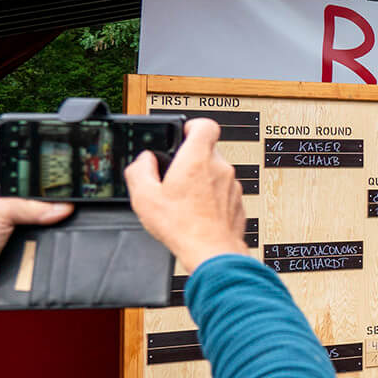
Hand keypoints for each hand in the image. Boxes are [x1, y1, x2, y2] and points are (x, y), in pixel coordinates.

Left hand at [0, 186, 73, 307]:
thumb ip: (29, 206)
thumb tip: (62, 208)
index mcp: (5, 198)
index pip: (36, 190)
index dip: (51, 192)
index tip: (67, 196)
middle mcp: (14, 216)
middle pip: (48, 211)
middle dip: (55, 215)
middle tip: (61, 216)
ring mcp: (22, 237)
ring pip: (51, 232)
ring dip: (51, 236)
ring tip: (49, 234)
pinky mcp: (28, 256)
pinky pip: (48, 252)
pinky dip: (50, 253)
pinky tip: (45, 250)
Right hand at [124, 118, 249, 270]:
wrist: (212, 252)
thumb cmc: (182, 226)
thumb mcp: (144, 197)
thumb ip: (140, 170)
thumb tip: (144, 160)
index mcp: (197, 159)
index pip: (205, 125)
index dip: (192, 125)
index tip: (182, 133)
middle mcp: (220, 168)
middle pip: (208, 150)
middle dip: (190, 159)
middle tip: (174, 176)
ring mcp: (233, 185)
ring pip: (216, 172)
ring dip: (202, 180)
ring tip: (184, 198)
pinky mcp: (238, 202)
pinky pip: (224, 191)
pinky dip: (212, 197)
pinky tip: (197, 212)